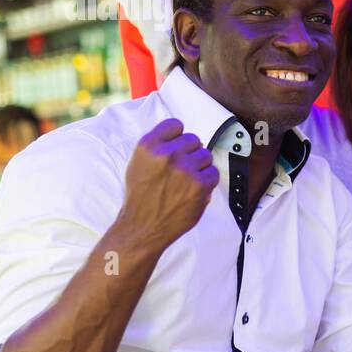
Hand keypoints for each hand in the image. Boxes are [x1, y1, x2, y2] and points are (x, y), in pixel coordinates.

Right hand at [118, 119, 218, 252]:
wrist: (143, 226)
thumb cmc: (140, 196)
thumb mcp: (138, 163)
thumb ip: (158, 146)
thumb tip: (181, 136)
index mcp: (148, 145)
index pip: (176, 125)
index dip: (177, 137)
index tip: (176, 147)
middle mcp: (167, 154)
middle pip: (193, 140)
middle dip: (189, 153)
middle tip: (180, 170)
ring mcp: (185, 169)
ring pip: (205, 155)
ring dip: (199, 167)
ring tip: (186, 181)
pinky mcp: (200, 184)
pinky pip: (213, 173)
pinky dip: (206, 182)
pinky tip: (193, 190)